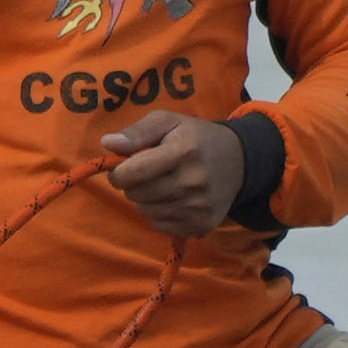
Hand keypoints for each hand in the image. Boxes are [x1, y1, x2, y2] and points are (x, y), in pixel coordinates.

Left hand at [102, 109, 242, 231]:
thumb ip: (137, 132)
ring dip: (146, 200)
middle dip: (133, 184)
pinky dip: (159, 214)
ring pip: (145, 211)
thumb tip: (107, 143)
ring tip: (164, 184)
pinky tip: (175, 199)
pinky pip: (159, 225)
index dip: (118, 173)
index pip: (131, 173)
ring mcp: (199, 206)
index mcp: (183, 151)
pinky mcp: (201, 224)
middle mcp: (193, 181)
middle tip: (149, 173)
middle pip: (135, 194)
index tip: (123, 167)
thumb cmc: (196, 138)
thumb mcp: (169, 122)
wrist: (240, 160)